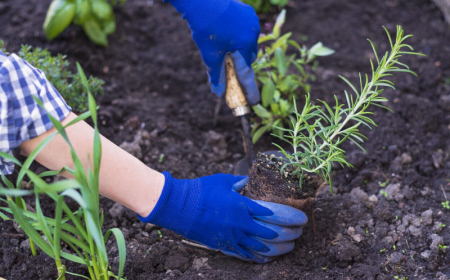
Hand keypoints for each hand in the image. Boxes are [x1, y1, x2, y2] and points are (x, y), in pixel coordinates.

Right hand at [138, 172, 306, 262]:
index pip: (272, 213)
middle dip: (288, 234)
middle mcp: (241, 224)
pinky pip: (245, 254)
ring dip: (277, 248)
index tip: (300, 218)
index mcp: (243, 206)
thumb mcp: (222, 181)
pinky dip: (258, 257)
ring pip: (261, 247)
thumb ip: (238, 183)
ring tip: (288, 248)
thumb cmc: (200, 191)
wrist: (179, 206)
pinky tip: (267, 258)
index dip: (288, 217)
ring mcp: (232, 237)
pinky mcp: (223, 245)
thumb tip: (247, 182)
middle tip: (299, 234)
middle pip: (271, 233)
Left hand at [166, 0, 260, 103]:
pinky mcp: (249, 13)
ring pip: (249, 43)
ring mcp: (252, 21)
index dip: (249, 89)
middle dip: (241, 65)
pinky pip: (247, 30)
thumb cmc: (205, 28)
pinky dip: (239, 36)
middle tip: (232, 69)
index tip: (254, 101)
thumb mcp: (210, 55)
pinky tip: (227, 33)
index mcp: (245, 45)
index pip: (247, 73)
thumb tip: (218, 93)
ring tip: (226, 45)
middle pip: (249, 57)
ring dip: (240, 49)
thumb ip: (217, 74)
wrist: (201, 1)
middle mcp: (253, 33)